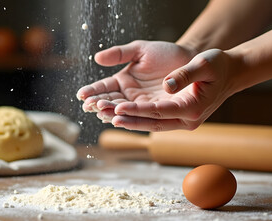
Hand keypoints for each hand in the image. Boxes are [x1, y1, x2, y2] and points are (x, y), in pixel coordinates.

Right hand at [77, 40, 195, 125]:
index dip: (92, 91)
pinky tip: (118, 120)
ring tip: (101, 112)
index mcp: (123, 80)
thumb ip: (120, 54)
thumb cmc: (165, 54)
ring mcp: (141, 105)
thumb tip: (97, 58)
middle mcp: (129, 95)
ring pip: (122, 111)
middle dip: (99, 104)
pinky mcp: (154, 111)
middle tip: (90, 105)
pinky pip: (140, 117)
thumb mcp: (141, 50)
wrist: (190, 61)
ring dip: (110, 113)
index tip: (82, 95)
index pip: (104, 87)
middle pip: (110, 102)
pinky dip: (129, 119)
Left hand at [77, 41, 237, 131]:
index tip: (119, 109)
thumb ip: (185, 75)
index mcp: (193, 107)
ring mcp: (184, 121)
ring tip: (108, 117)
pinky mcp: (179, 117)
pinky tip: (124, 114)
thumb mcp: (204, 64)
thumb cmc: (218, 66)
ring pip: (153, 124)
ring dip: (131, 121)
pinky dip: (140, 118)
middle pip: (153, 123)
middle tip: (107, 117)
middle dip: (129, 120)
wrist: (230, 73)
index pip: (160, 112)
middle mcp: (188, 119)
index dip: (138, 111)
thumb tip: (167, 86)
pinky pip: (156, 120)